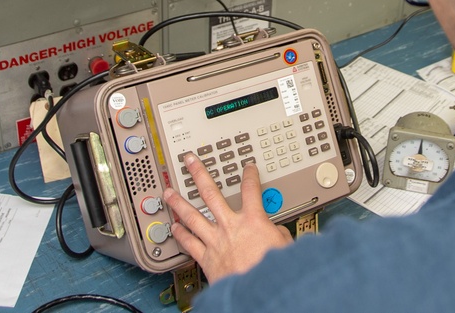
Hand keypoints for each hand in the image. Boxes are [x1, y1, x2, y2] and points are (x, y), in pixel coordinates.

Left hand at [163, 152, 292, 282]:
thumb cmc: (271, 271)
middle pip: (211, 194)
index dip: (249, 175)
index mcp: (253, 220)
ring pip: (192, 216)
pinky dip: (180, 235)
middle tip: (190, 162)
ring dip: (179, 203)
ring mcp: (215, 241)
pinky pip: (189, 243)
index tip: (247, 168)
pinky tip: (174, 228)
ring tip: (169, 193)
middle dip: (199, 174)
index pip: (251, 190)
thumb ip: (278, 234)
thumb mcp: (285, 245)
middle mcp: (230, 226)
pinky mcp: (206, 259)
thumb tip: (278, 234)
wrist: (257, 291)